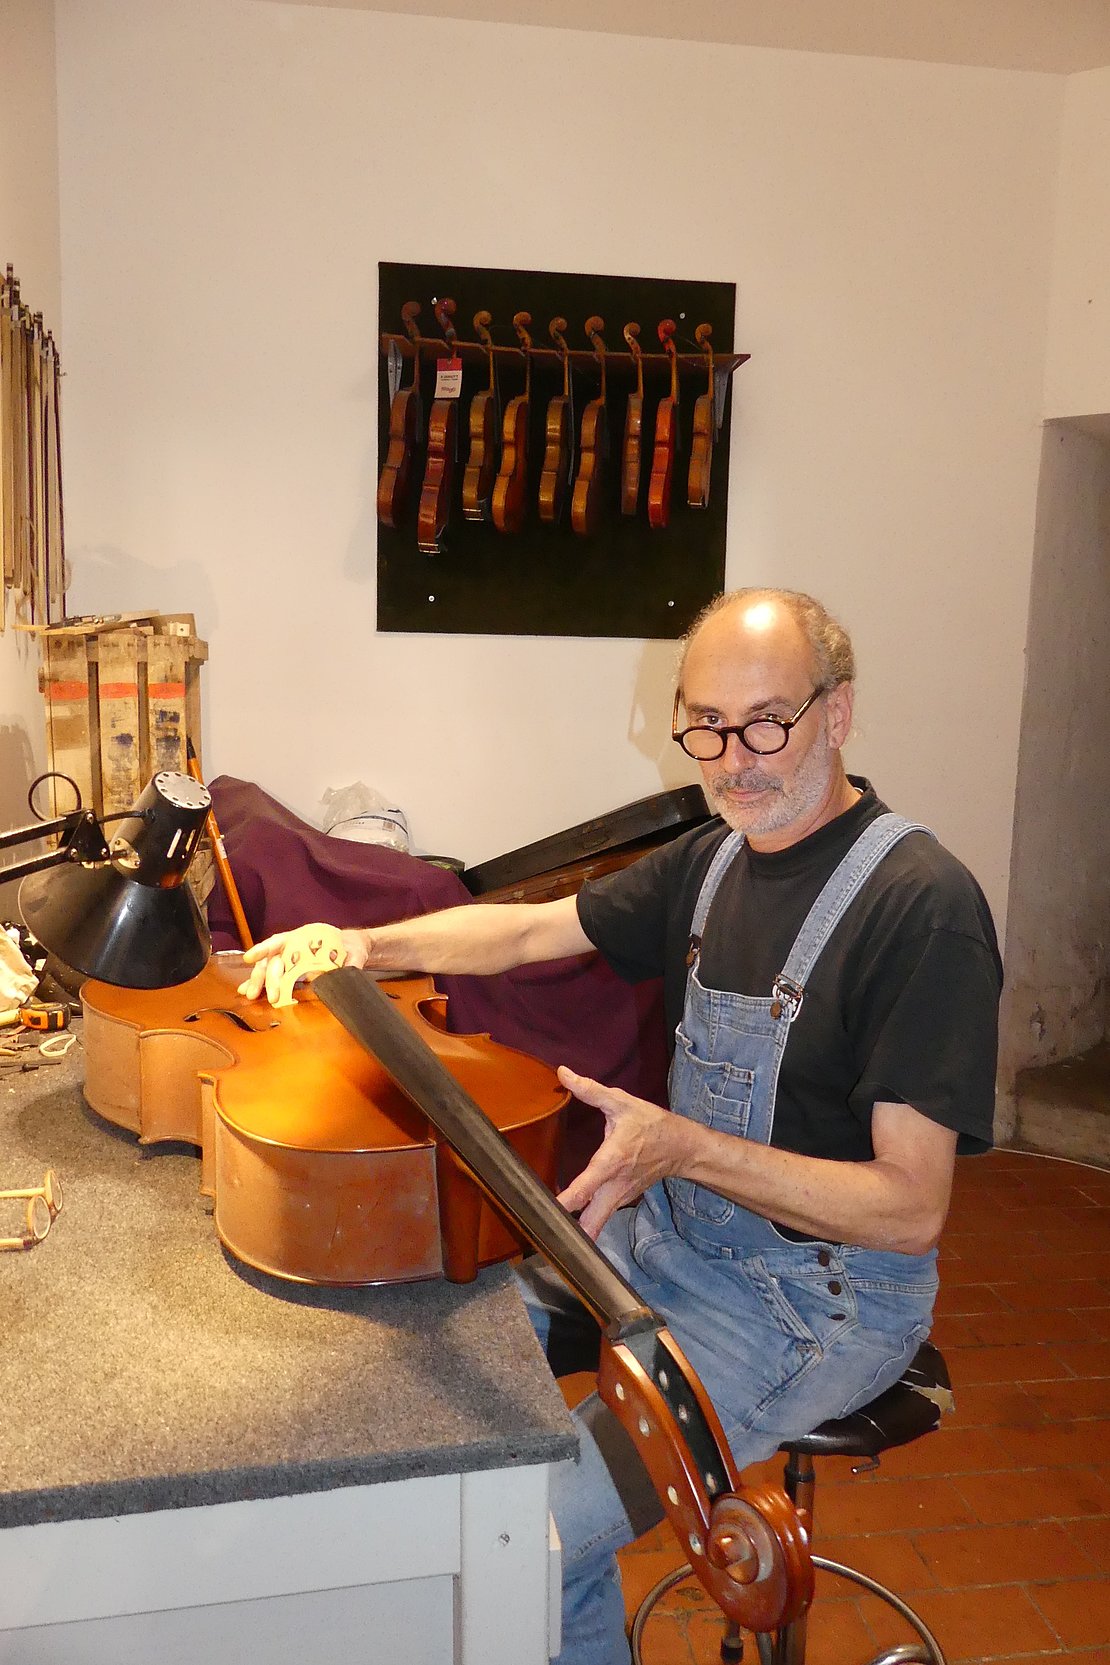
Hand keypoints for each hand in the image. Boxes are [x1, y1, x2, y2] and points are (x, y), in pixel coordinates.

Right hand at [237, 925, 367, 1005]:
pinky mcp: (293, 972)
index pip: (281, 941)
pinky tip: (250, 994)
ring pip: (269, 969)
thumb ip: (351, 961)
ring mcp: (291, 959)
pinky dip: (263, 986)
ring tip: (249, 995)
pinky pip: (276, 979)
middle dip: (262, 976)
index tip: (250, 957)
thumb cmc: (352, 946)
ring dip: (258, 982)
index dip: (264, 949)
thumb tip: (345, 972)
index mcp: (304, 937)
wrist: (354, 950)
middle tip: (257, 993)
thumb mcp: (356, 951)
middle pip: (272, 959)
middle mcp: (293, 947)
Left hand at [555, 1067, 688, 1240]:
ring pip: (595, 1225)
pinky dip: (585, 1225)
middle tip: (540, 1237)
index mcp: (611, 1162)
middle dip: (568, 1235)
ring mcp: (620, 1198)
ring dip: (574, 1233)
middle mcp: (614, 1187)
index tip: (543, 1212)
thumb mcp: (622, 1102)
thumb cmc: (650, 1124)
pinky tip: (566, 1223)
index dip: (564, 1202)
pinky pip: (600, 1218)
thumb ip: (591, 1090)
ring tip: (546, 1234)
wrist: (681, 1147)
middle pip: (591, 1223)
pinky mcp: (621, 1201)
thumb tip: (563, 1074)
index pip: (584, 1189)